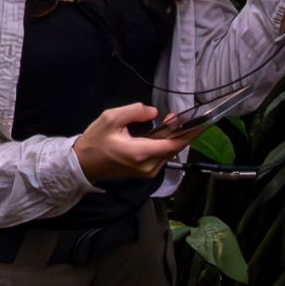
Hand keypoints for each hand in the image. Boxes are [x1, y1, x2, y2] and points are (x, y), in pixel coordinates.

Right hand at [71, 103, 195, 180]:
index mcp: (141, 152)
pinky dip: (164, 145)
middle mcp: (148, 166)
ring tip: (170, 122)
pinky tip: (161, 134)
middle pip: (173, 149)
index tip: (201, 122)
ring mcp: (147, 172)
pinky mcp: (145, 173)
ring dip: (172, 138)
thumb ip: (134, 111)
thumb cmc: (96, 141)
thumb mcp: (111, 118)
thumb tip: (154, 112)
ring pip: (168, 153)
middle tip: (176, 115)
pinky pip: (161, 157)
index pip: (173, 144)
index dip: (189, 133)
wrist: (83, 164)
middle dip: (179, 132)